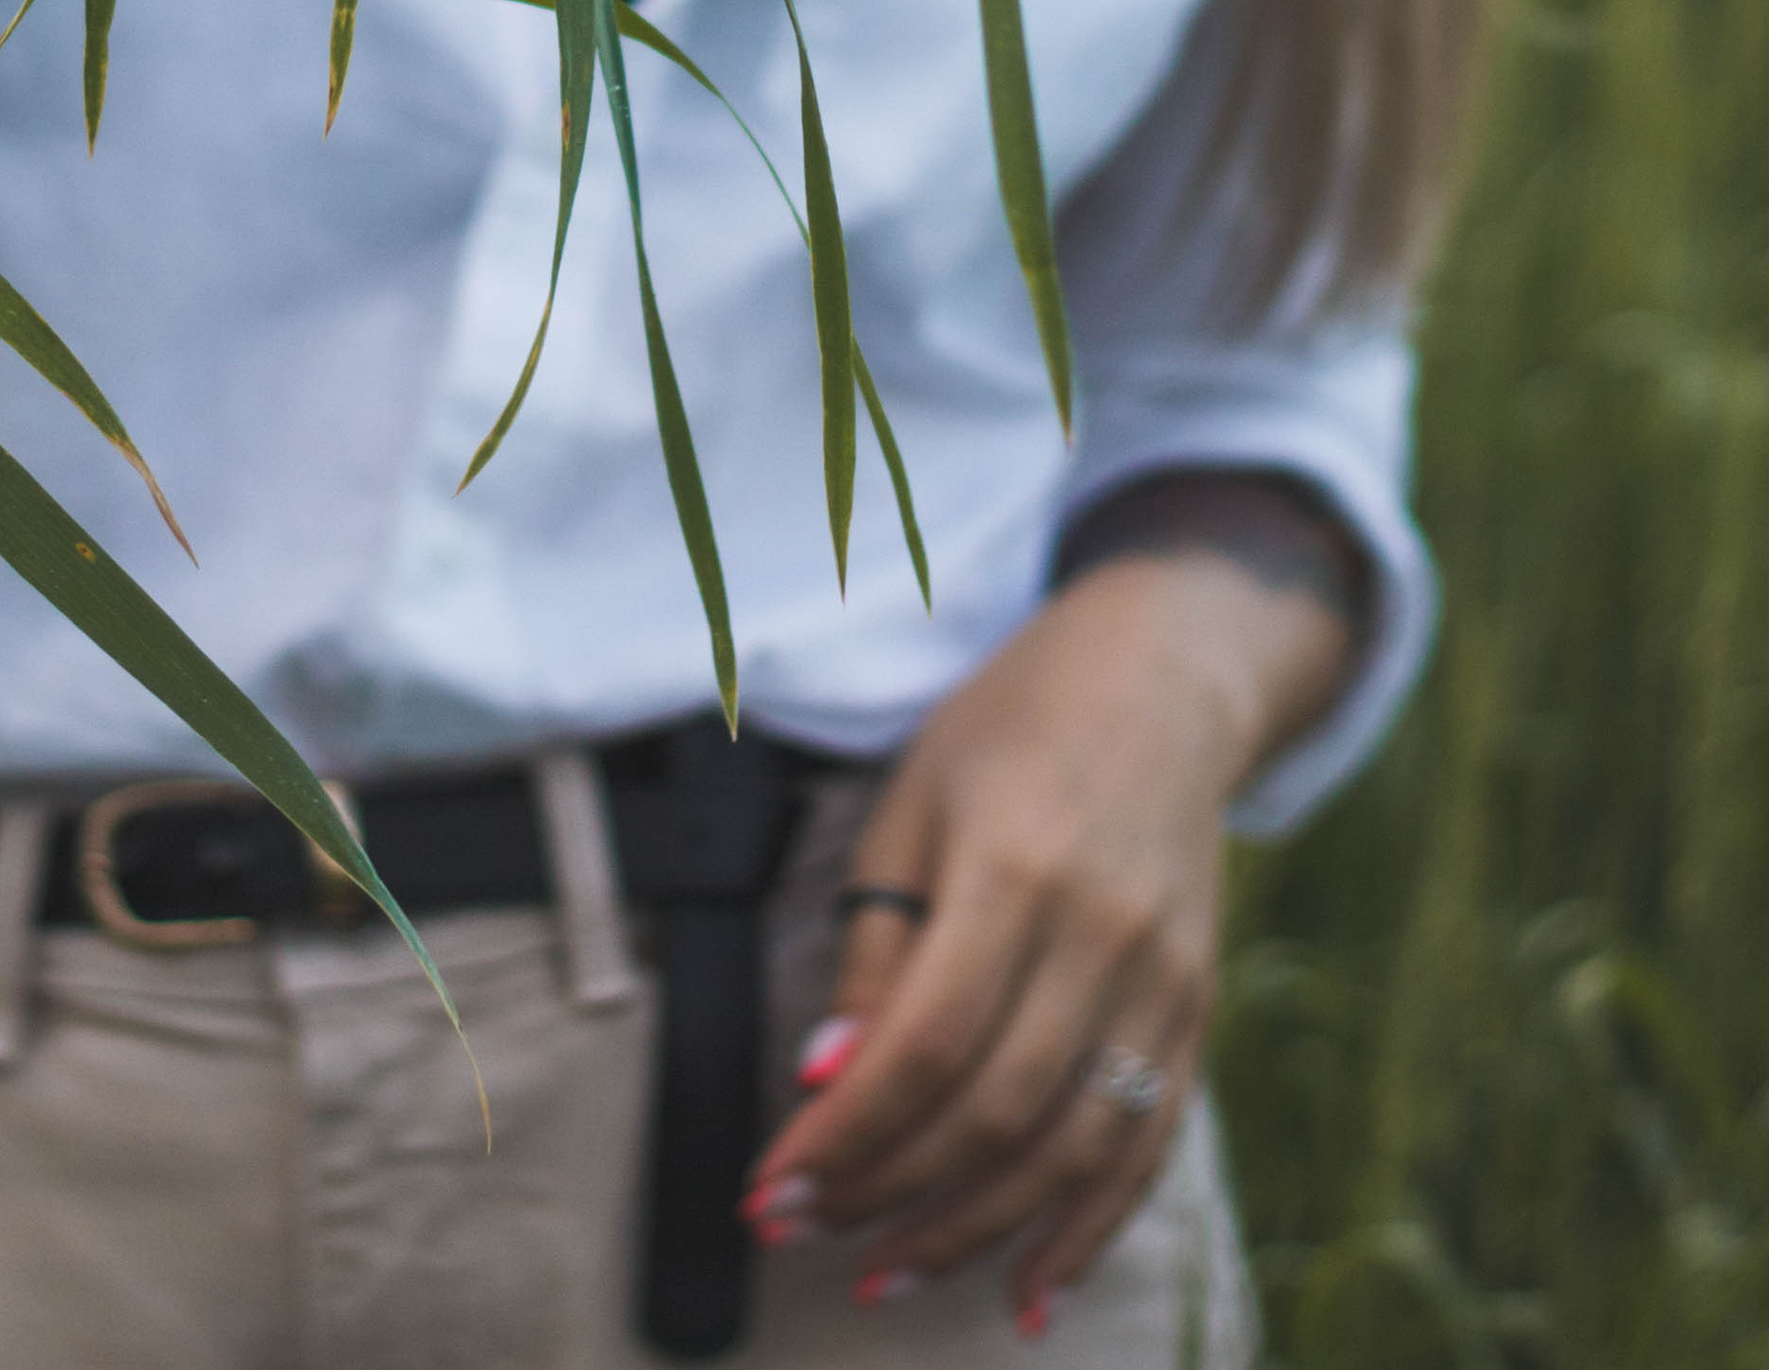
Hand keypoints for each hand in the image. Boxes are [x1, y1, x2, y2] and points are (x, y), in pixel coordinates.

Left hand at [745, 545, 1355, 1323]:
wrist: (1162, 681)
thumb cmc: (1010, 731)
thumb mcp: (912, 802)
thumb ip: (876, 943)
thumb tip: (829, 1080)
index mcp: (1017, 866)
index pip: (925, 1043)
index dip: (848, 1133)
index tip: (774, 1188)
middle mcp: (1101, 933)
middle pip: (996, 1110)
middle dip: (889, 1192)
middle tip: (805, 1231)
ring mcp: (1164, 980)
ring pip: (1070, 1148)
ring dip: (972, 1231)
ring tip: (885, 1272)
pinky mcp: (1198, 1012)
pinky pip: (1146, 1147)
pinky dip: (1087, 1231)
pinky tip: (1026, 1291)